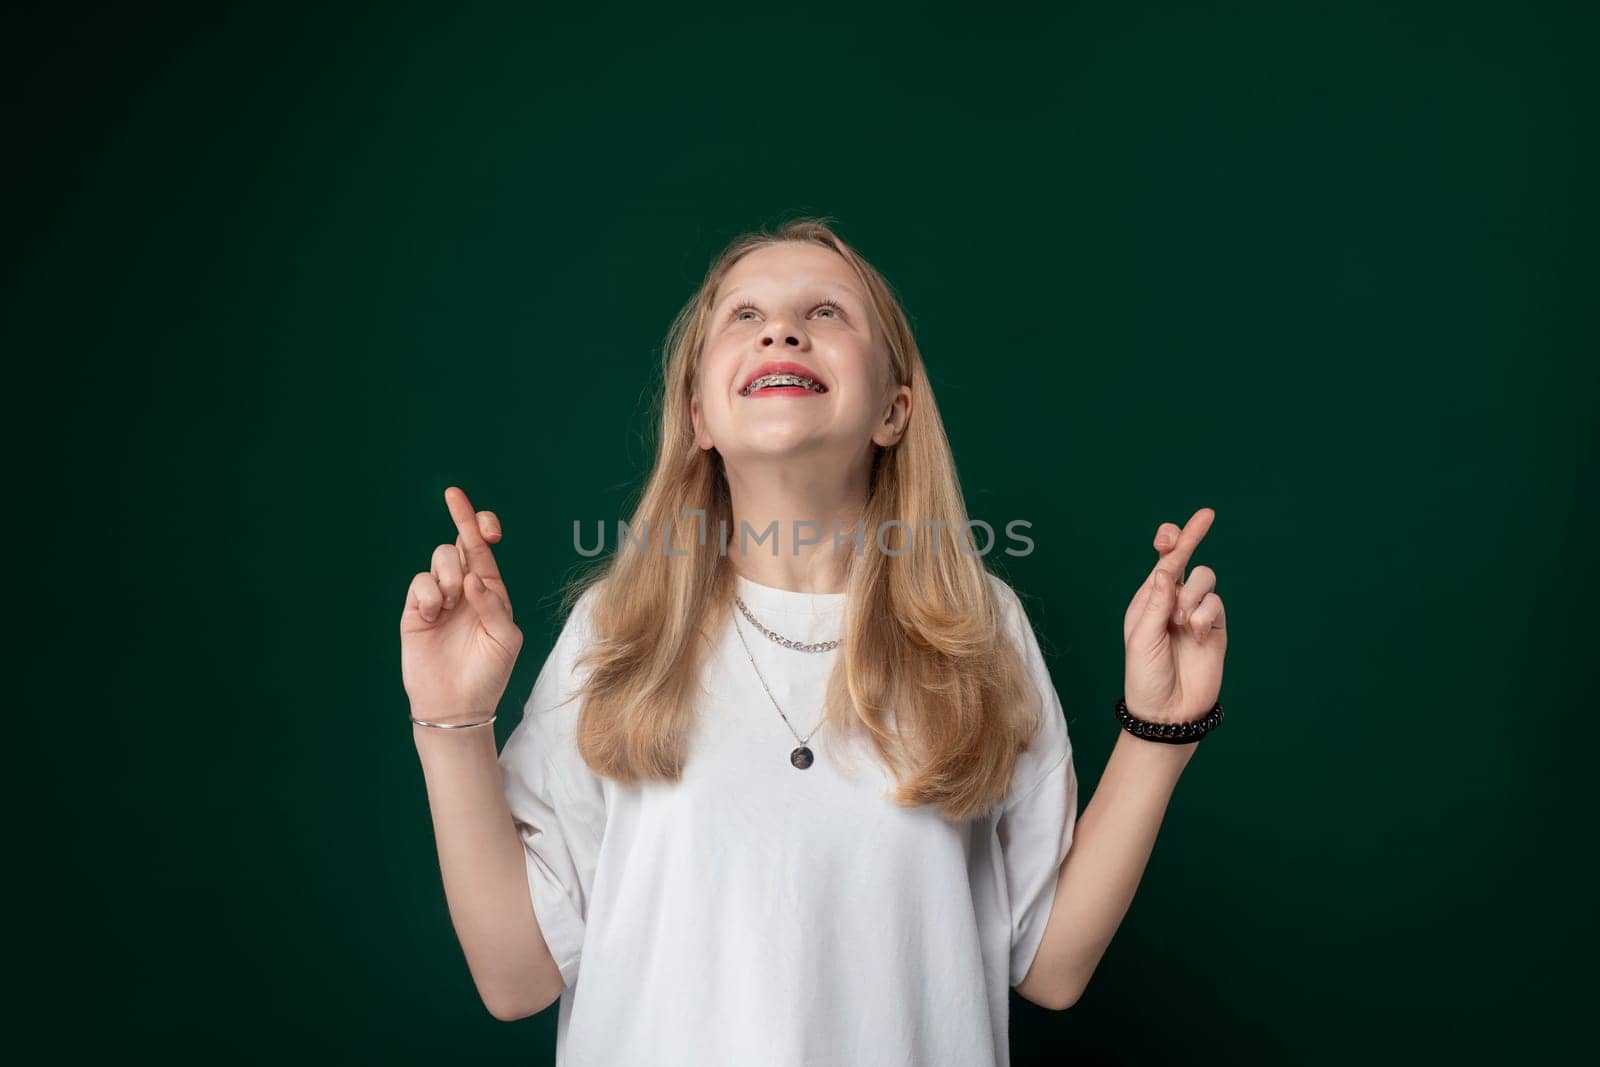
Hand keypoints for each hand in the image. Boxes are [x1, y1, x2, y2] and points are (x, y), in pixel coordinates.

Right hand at [400, 486, 523, 724]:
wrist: (456, 705)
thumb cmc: (489, 673)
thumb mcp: (506, 638)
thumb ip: (494, 605)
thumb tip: (473, 578)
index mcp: (490, 591)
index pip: (485, 549)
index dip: (481, 526)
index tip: (484, 518)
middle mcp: (464, 589)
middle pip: (461, 542)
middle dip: (464, 525)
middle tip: (472, 527)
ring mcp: (438, 597)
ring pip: (441, 557)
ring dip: (449, 574)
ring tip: (450, 604)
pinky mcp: (415, 610)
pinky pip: (419, 582)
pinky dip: (429, 594)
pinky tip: (433, 615)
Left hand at [1122, 507, 1227, 723]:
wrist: (1169, 711)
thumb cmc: (1145, 676)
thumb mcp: (1142, 637)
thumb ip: (1156, 603)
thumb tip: (1165, 569)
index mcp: (1148, 600)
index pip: (1162, 562)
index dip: (1171, 540)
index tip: (1172, 529)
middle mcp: (1172, 602)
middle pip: (1188, 559)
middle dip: (1192, 537)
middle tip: (1205, 517)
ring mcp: (1195, 613)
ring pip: (1204, 578)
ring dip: (1192, 594)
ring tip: (1182, 622)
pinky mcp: (1215, 627)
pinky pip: (1216, 602)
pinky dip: (1206, 614)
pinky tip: (1197, 633)